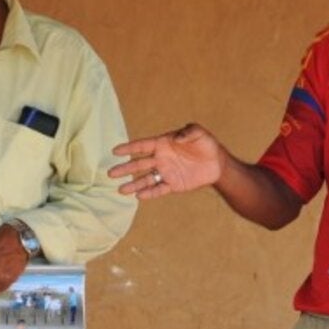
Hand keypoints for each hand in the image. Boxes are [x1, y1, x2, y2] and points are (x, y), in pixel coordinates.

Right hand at [111, 122, 225, 199]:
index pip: (142, 146)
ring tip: (121, 190)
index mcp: (162, 144)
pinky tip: (139, 196)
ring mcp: (165, 173)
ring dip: (133, 185)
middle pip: (138, 164)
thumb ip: (188, 132)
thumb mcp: (200, 133)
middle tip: (110, 173)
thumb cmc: (206, 144)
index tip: (115, 151)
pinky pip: (158, 189)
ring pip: (145, 179)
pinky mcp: (172, 185)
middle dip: (125, 169)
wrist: (217, 164)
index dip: (128, 148)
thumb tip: (176, 138)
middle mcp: (160, 159)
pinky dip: (149, 193)